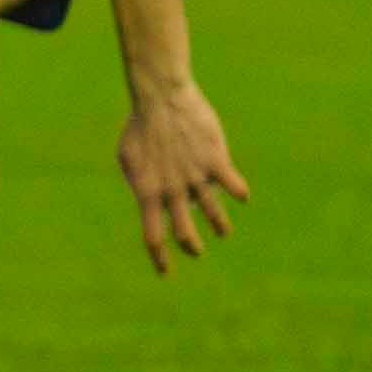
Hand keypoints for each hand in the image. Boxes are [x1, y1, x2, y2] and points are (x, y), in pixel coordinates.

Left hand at [115, 81, 249, 273]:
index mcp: (148, 192)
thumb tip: (147, 200)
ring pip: (213, 213)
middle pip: (184, 232)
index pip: (152, 235)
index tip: (165, 273)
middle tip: (196, 251)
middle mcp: (173, 190)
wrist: (160, 98)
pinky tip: (241, 196)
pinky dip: (239, 192)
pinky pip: (234, 186)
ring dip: (219, 226)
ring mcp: (196, 177)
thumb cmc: (140, 127)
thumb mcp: (129, 159)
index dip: (159, 257)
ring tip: (223, 233)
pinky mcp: (216, 161)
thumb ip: (140, 183)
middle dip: (191, 247)